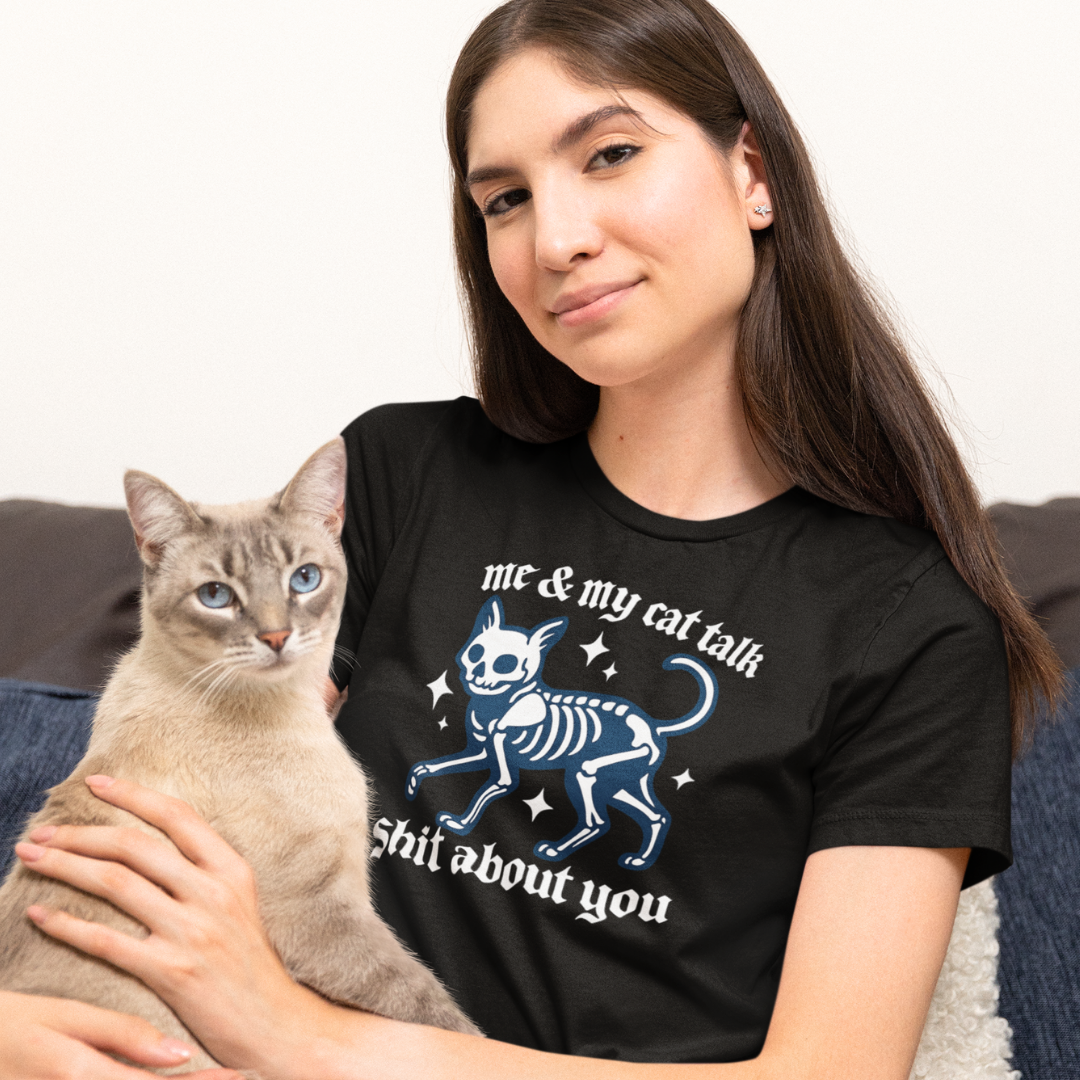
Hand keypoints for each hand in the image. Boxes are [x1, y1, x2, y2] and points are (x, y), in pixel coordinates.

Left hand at [14, 776, 336, 1076]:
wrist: (274, 1024)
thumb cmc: (251, 965)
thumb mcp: (240, 903)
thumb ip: (205, 872)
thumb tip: (153, 842)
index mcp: (232, 869)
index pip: (177, 816)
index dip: (133, 795)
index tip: (96, 783)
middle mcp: (213, 892)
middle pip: (135, 846)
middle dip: (81, 833)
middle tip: (41, 830)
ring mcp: (192, 931)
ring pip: (115, 883)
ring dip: (64, 865)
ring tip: (31, 857)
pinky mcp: (170, 972)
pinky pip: (106, 940)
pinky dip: (66, 924)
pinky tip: (40, 914)